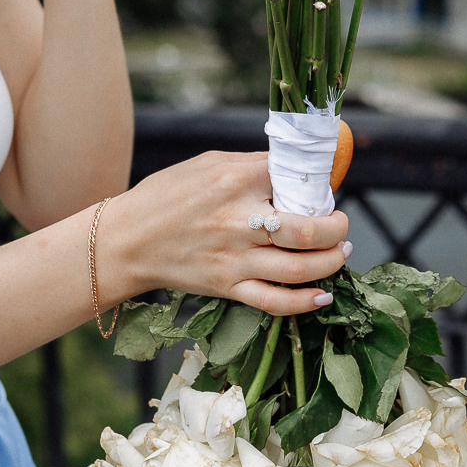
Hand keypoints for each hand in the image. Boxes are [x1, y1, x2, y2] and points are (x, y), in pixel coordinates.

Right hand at [102, 151, 349, 315]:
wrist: (125, 241)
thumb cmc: (166, 196)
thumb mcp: (208, 164)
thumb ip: (253, 166)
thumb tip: (296, 169)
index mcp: (235, 180)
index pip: (296, 179)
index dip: (320, 185)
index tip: (325, 190)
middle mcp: (238, 220)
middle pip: (308, 230)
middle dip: (337, 228)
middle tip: (341, 225)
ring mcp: (234, 258)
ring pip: (300, 268)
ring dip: (331, 262)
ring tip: (341, 252)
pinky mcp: (227, 287)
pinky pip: (275, 302)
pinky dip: (305, 302)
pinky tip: (322, 295)